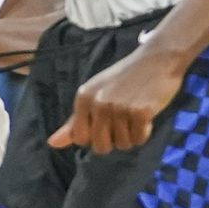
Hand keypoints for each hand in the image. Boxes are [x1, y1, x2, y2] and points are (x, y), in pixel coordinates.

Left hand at [48, 45, 184, 154]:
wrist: (155, 61)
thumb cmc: (123, 79)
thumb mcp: (94, 95)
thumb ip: (74, 121)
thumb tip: (52, 143)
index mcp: (83, 98)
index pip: (80, 138)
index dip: (95, 137)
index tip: (105, 123)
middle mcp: (98, 103)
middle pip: (101, 147)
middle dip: (113, 140)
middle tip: (122, 120)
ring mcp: (119, 107)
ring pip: (123, 144)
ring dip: (131, 135)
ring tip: (134, 113)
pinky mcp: (140, 112)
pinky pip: (140, 140)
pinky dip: (144, 132)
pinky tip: (145, 114)